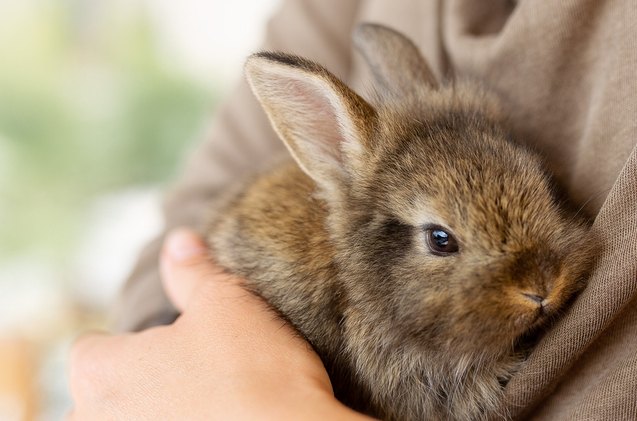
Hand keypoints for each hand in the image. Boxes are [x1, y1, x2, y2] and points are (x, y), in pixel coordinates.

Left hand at [69, 228, 370, 419]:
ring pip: (128, 420)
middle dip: (139, 381)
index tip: (166, 345)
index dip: (129, 343)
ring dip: (156, 411)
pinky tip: (215, 419)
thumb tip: (180, 242)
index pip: (90, 349)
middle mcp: (95, 419)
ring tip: (204, 403)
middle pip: (104, 393)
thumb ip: (192, 271)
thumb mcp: (226, 303)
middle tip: (191, 374)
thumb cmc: (254, 373)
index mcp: (100, 372)